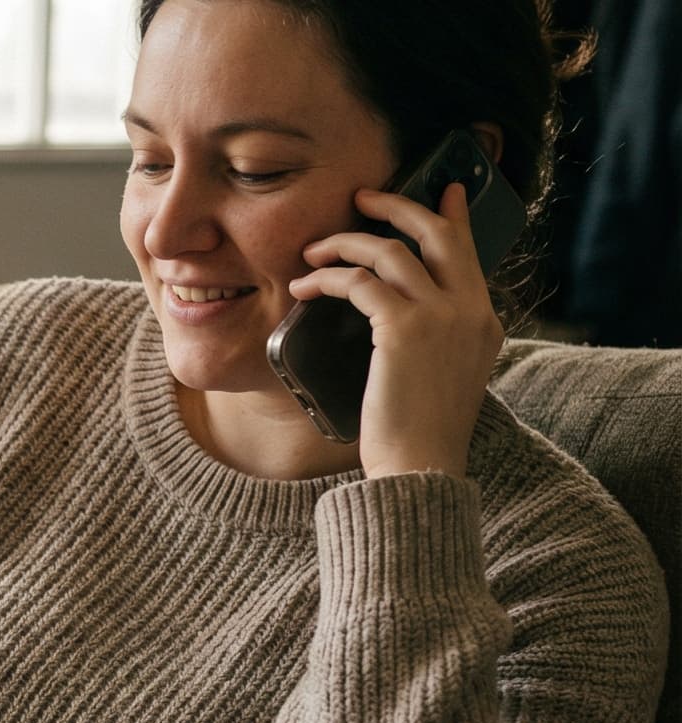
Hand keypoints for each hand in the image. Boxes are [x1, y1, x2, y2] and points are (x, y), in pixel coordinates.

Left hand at [286, 180, 504, 479]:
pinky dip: (327, 279)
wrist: (420, 467)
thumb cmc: (419, 433)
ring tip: (313, 253)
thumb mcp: (442, 376)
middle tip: (362, 197)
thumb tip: (398, 318)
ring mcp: (440, 316)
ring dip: (345, 244)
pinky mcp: (403, 329)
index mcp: (483, 321)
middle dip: (396, 206)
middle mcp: (469, 311)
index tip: (446, 190)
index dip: (453, 216)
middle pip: (435, 233)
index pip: (468, 252)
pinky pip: (359, 283)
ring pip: (390, 252)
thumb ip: (436, 340)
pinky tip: (305, 287)